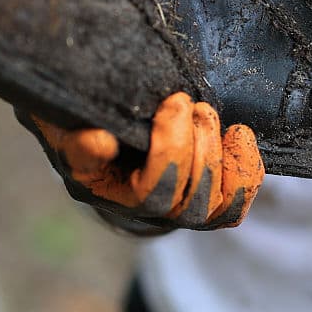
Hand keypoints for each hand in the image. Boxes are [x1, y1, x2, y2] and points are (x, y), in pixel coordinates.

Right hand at [18, 92, 263, 230]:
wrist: (96, 117)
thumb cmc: (80, 117)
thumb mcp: (65, 123)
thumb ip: (79, 138)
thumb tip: (101, 143)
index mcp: (104, 189)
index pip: (151, 193)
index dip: (172, 152)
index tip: (175, 102)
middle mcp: (141, 208)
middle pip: (187, 203)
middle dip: (199, 148)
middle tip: (195, 104)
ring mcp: (175, 207)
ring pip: (214, 208)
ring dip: (221, 158)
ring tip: (208, 114)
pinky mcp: (202, 198)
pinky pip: (234, 204)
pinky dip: (246, 171)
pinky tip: (240, 133)